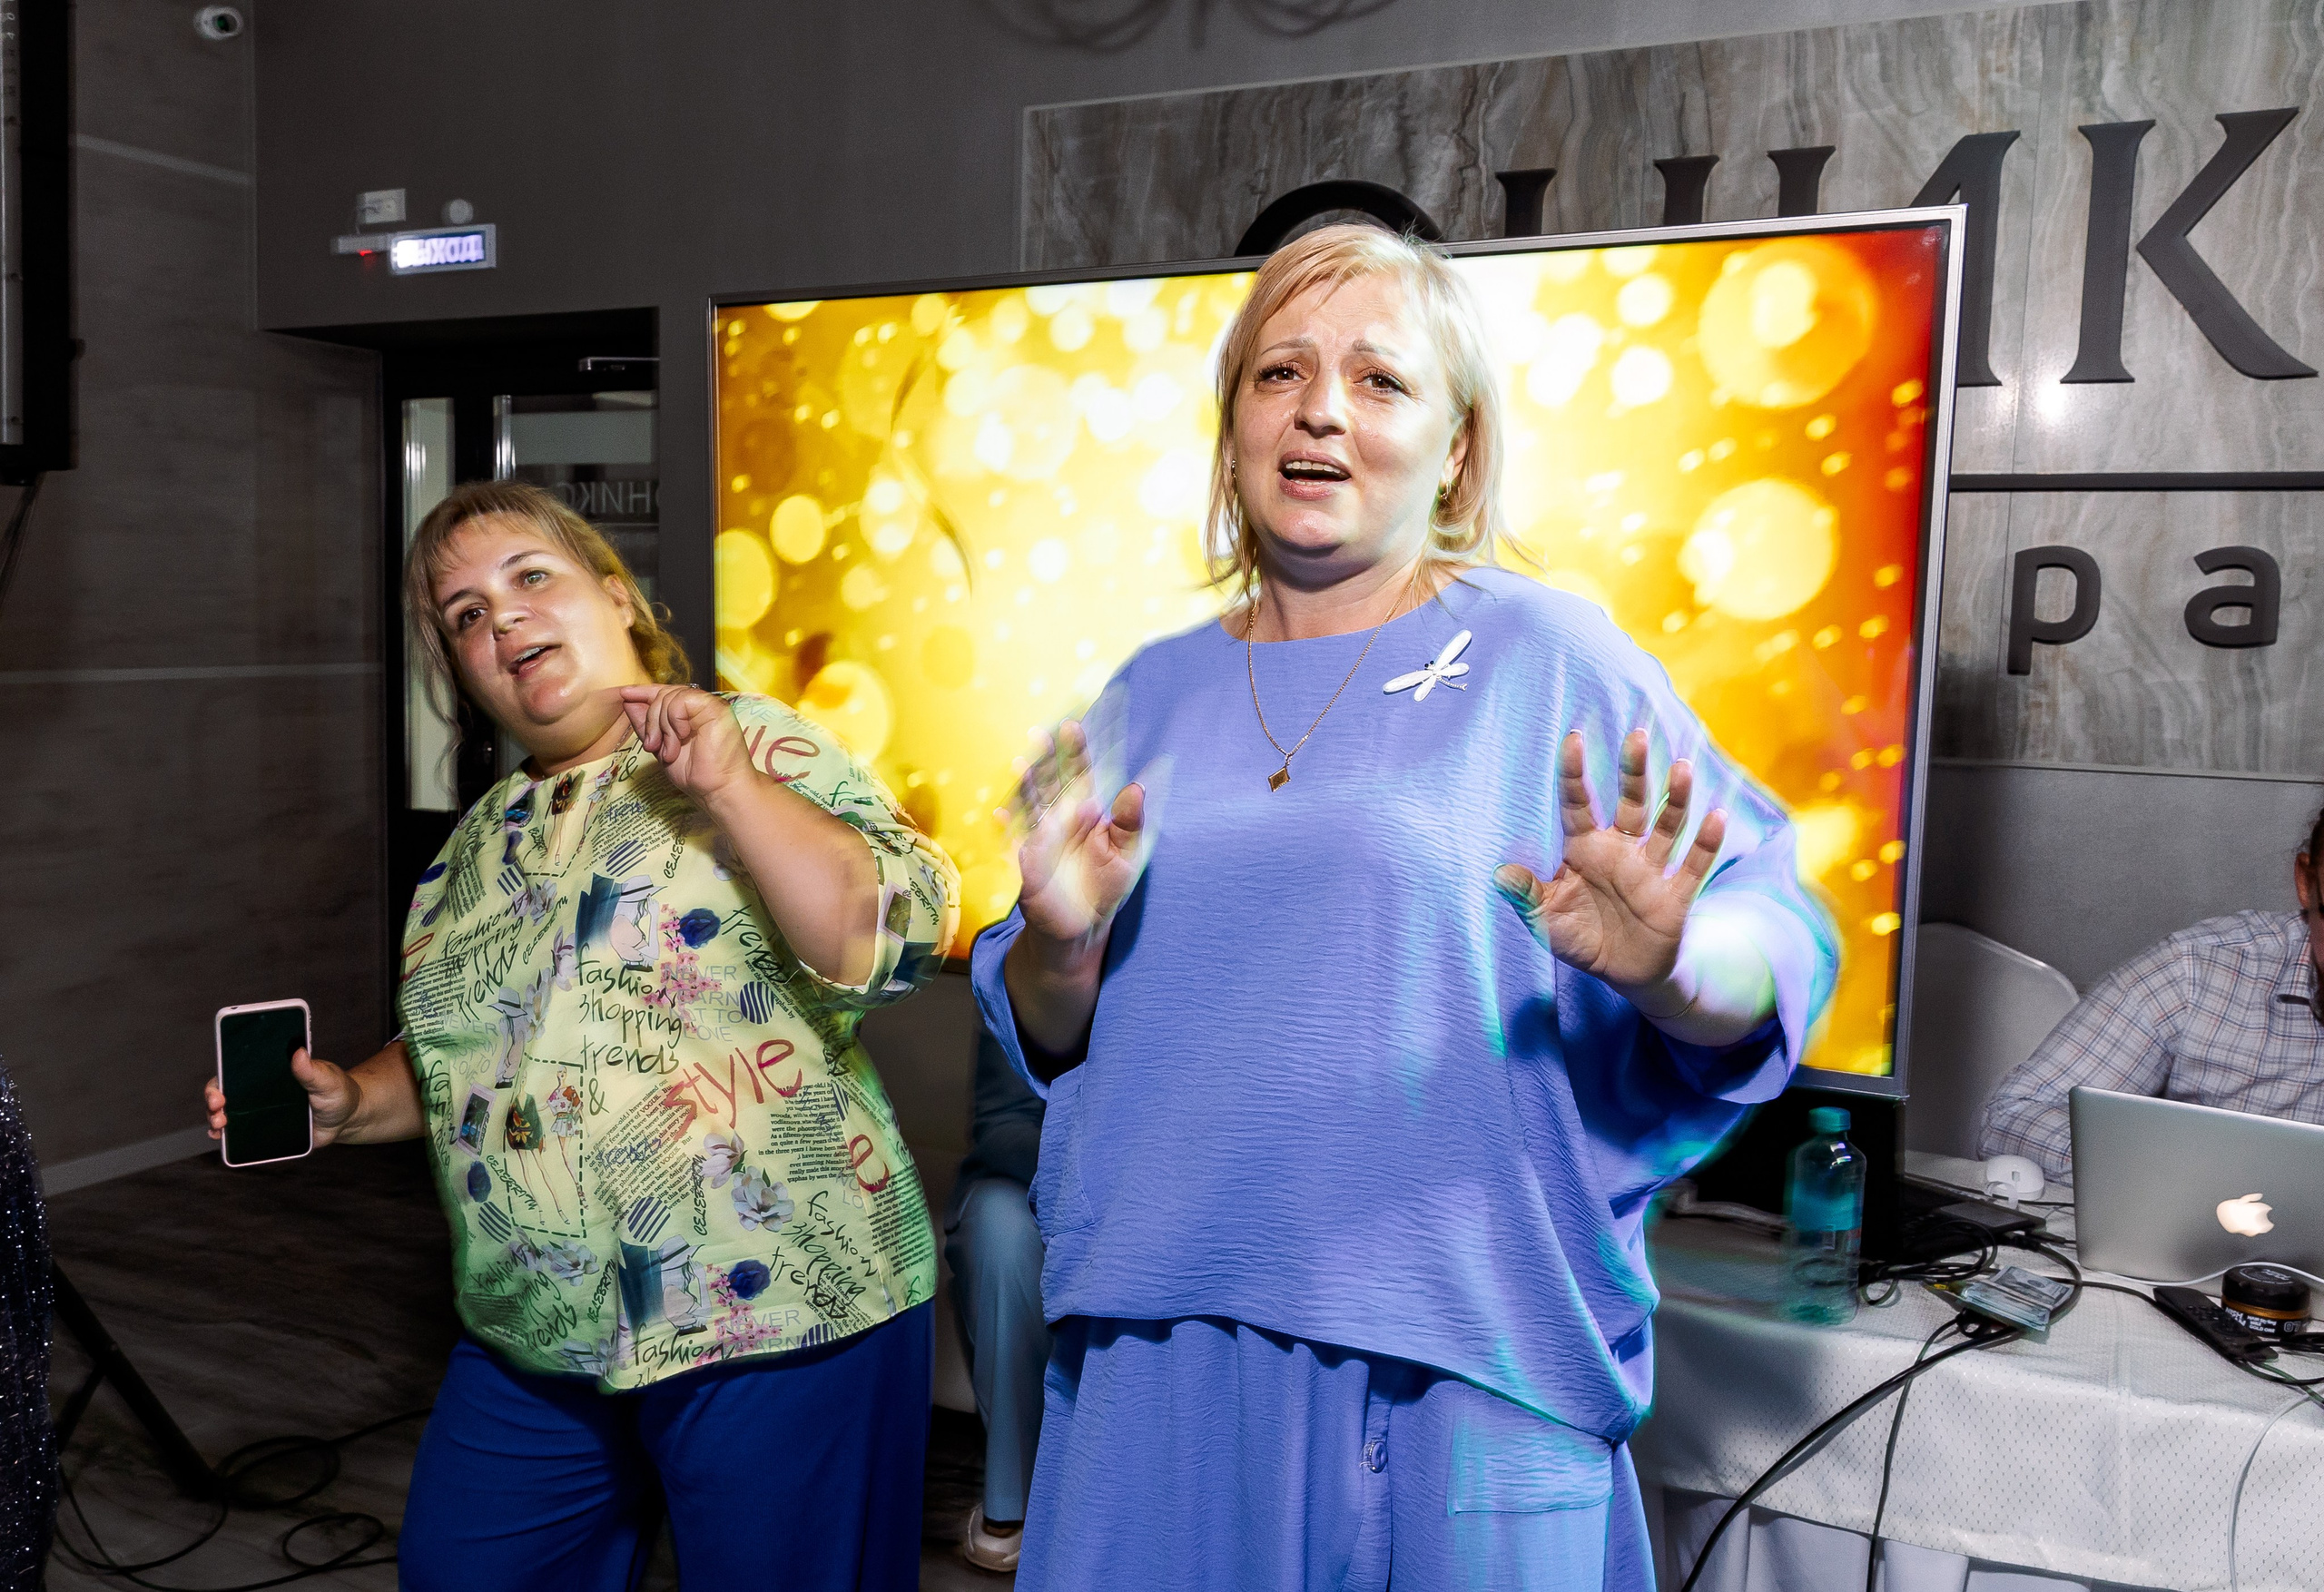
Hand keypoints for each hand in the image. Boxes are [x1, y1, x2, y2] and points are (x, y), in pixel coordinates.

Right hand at [202, 1049, 363, 1150]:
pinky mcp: (266, 1131)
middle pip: (226, 1092)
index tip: (219, 1087)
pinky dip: (229, 1138)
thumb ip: (312, 1070)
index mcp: (272, 1071)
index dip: (222, 1074)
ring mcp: (260, 1112)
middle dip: (213, 1099)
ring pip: (229, 1114)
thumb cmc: (338, 1092)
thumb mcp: (327, 1079)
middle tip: (218, 1106)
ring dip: (216, 1120)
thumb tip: (299, 1053)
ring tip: (220, 1126)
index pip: (239, 1068)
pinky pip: (242, 1135)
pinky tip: (224, 1140)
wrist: (347, 1119)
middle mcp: (260, 1091)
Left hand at [618, 685, 752, 804]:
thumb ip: (646, 725)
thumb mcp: (660, 747)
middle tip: (652, 746)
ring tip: (670, 750)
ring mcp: (708, 705)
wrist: (716, 789)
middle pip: (663, 694)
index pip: (664, 693)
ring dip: (662, 726)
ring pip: (670, 697)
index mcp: (689, 713)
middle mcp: (699, 706)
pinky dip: (674, 720)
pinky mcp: (715, 708)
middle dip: (651, 720)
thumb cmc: (695, 774)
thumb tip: (628, 701)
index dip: (643, 692)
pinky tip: (682, 737)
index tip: (624, 694)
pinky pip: (681, 701)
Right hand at [1004, 720, 1147, 948]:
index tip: (1075, 724)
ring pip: (1031, 804)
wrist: (1083, 925)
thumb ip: (1130, 823)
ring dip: (1025, 786)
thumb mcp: (1128, 854)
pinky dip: (1007, 826)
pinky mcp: (1029, 861)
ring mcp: (1042, 836)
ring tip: (1021, 765)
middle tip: (1044, 733)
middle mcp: (1061, 816)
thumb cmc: (1107, 884)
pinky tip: (1000, 812)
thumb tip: (1137, 788)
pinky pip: (1016, 841)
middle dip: (1047, 758)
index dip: (1078, 749)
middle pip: (1052, 780)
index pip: (1083, 772)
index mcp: (1088, 809)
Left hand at [1494, 728, 1725, 1005]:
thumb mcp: (1545, 920)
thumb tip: (1499, 873)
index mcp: (1584, 849)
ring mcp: (1650, 870)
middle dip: (1634, 771)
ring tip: (1681, 767)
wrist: (1624, 973)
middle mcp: (1620, 851)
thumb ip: (1526, 896)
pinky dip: (1706, 843)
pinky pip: (1693, 866)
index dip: (1575, 773)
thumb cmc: (1580, 938)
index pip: (1578, 803)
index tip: (1574, 738)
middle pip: (1629, 803)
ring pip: (1666, 826)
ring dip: (1675, 798)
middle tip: (1636, 735)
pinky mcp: (1675, 895)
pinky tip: (1716, 816)